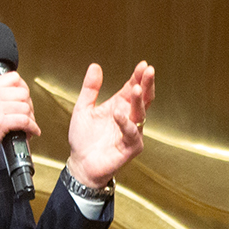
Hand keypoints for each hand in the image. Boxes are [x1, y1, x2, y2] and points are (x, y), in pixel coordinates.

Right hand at [0, 72, 38, 175]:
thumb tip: (15, 101)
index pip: (13, 78)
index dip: (24, 88)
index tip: (25, 99)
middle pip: (23, 92)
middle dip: (30, 105)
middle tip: (28, 116)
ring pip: (25, 106)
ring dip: (31, 119)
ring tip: (27, 128)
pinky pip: (25, 120)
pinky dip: (32, 128)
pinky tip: (31, 133)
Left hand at [66, 60, 154, 186]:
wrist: (80, 163)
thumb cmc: (83, 139)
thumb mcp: (83, 108)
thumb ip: (90, 88)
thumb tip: (95, 66)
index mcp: (119, 106)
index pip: (132, 88)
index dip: (138, 76)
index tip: (142, 65)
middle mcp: (128, 117)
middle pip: (143, 98)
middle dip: (146, 84)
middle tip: (148, 71)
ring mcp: (132, 132)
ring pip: (140, 113)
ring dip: (139, 100)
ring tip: (136, 88)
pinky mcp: (131, 147)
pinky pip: (131, 133)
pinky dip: (125, 124)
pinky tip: (119, 113)